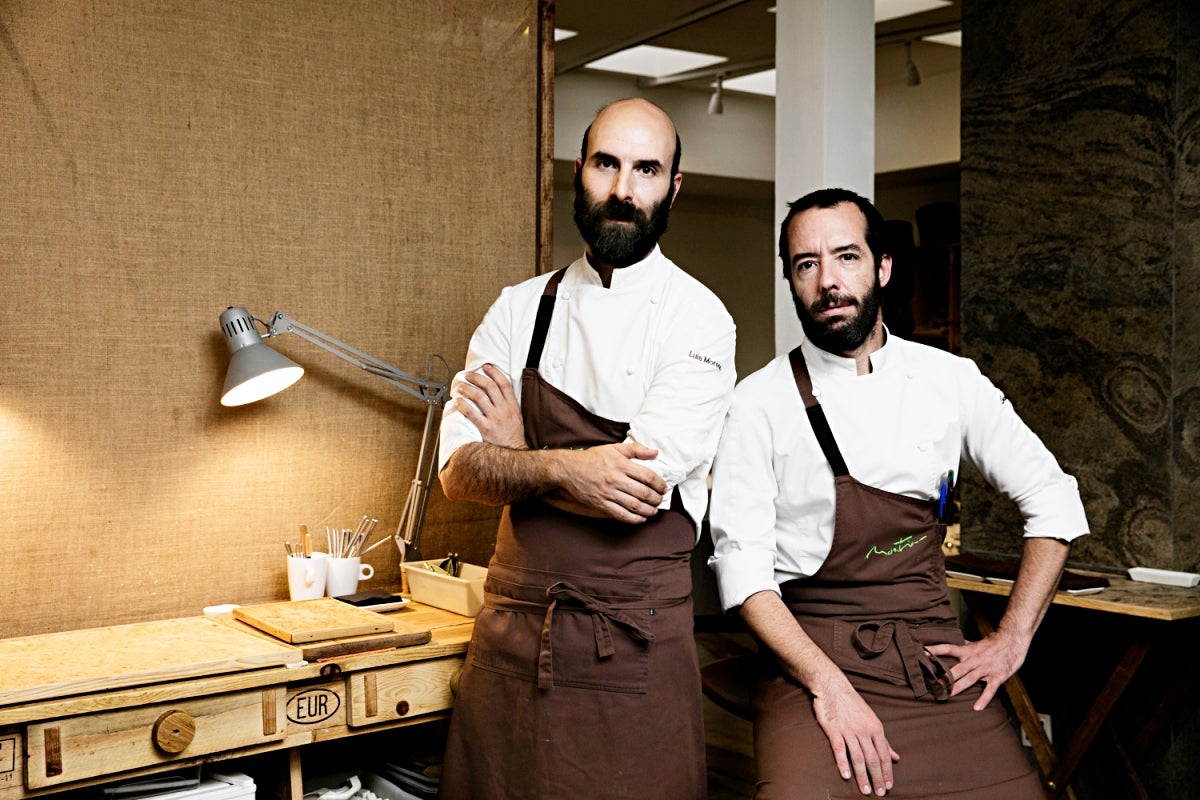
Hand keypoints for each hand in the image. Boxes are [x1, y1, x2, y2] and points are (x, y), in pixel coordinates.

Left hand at [453, 363, 525, 448]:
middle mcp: (504, 410)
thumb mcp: (517, 416)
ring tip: (460, 387)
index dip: (494, 372)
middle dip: (478, 378)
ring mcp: (495, 419)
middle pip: (490, 387)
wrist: (514, 452)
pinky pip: (472, 413)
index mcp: (513, 405)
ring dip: (468, 389)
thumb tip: (498, 390)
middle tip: (469, 375)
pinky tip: (458, 401)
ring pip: (479, 397)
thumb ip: (509, 403)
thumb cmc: (514, 435)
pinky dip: (463, 405)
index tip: (486, 367)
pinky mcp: (486, 428)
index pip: (504, 384)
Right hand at [550, 441, 666, 522]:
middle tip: (660, 500)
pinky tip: (640, 518)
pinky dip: (634, 519)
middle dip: (656, 499)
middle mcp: (616, 479)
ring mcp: (608, 493)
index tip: (663, 488)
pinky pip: (621, 515)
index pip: (648, 476)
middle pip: (644, 493)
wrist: (568, 469)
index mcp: (621, 464)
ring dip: (648, 510)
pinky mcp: (601, 504)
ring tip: (653, 510)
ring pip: (635, 506)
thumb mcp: (614, 448)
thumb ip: (636, 449)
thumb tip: (655, 453)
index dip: (660, 484)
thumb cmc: (592, 458)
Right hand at [812, 679, 898, 795]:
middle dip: (877, 778)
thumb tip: (896, 757)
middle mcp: (864, 730)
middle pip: (873, 758)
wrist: (833, 687)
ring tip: (866, 790)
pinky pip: (839, 749)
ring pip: (858, 757)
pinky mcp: (833, 730)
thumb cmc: (853, 704)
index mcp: (875, 728)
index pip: (884, 754)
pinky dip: (843, 763)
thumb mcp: (872, 720)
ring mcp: (848, 730)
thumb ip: (884, 741)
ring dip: (862, 775)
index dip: (887, 771)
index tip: (889, 786)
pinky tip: (846, 775)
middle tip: (879, 793)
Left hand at [925, 627, 1029, 709]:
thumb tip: (952, 646)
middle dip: (945, 677)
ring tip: (948, 695)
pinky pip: (990, 689)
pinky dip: (984, 699)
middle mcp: (975, 659)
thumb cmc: (993, 642)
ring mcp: (986, 668)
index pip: (948, 648)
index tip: (923, 652)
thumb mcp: (976, 643)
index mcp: (968, 651)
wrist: (1013, 641)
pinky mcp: (998, 676)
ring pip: (970, 679)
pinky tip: (976, 708)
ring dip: (958, 687)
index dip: (936, 650)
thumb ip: (964, 647)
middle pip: (957, 669)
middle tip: (933, 684)